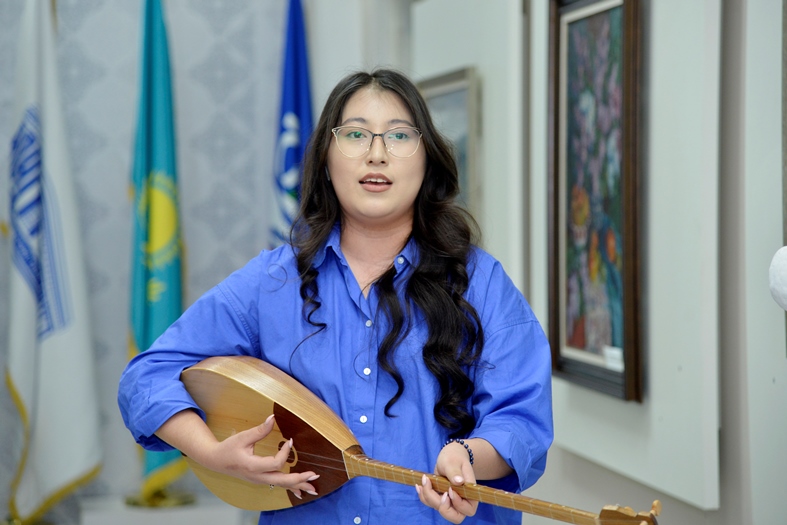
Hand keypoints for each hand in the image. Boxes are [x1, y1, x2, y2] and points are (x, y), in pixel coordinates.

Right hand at [200, 414, 319, 498]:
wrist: (216, 461)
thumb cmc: (228, 448)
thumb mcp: (243, 437)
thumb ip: (260, 430)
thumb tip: (273, 417)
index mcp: (253, 466)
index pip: (275, 463)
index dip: (285, 452)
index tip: (289, 440)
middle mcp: (257, 477)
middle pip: (282, 481)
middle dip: (299, 479)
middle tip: (314, 474)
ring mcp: (259, 480)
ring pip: (281, 486)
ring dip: (298, 486)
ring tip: (313, 488)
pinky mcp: (261, 480)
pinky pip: (278, 486)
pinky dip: (290, 488)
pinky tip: (300, 492)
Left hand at [415, 442, 477, 522]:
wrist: (450, 457)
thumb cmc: (455, 458)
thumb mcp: (454, 462)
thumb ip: (455, 472)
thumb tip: (459, 481)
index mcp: (471, 495)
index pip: (468, 510)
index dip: (458, 504)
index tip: (449, 489)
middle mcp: (462, 502)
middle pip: (454, 516)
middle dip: (442, 506)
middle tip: (434, 489)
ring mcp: (450, 502)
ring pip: (439, 509)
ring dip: (429, 497)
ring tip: (424, 480)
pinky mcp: (440, 499)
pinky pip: (430, 504)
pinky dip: (423, 496)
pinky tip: (420, 485)